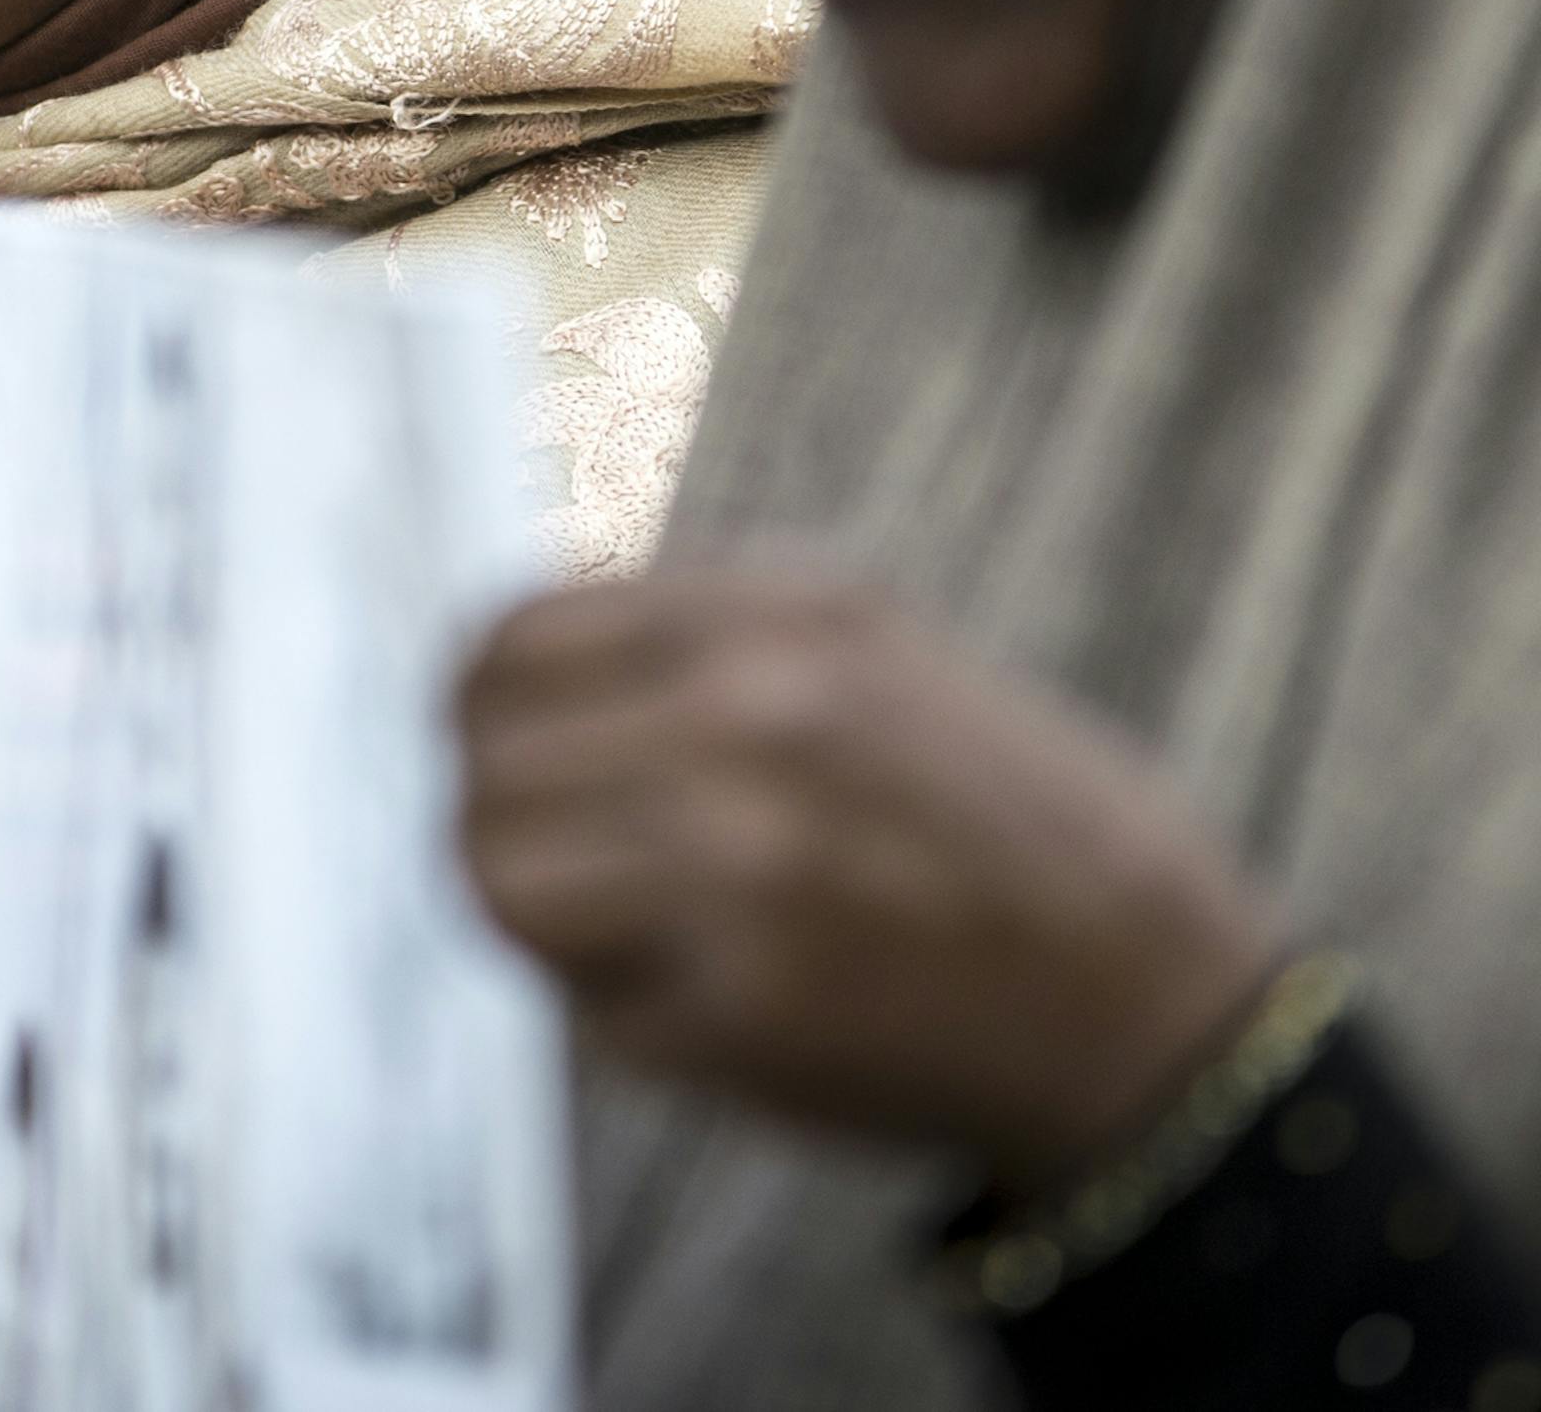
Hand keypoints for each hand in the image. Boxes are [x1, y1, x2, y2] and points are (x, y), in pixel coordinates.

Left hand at [458, 564, 1282, 1194]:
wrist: (1142, 994)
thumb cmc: (990, 819)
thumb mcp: (864, 648)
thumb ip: (692, 636)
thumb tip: (502, 659)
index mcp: (778, 614)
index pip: (511, 638)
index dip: (479, 701)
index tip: (490, 740)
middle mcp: (752, 713)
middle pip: (481, 758)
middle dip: (492, 809)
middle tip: (544, 849)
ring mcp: (741, 861)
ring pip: (496, 875)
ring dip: (535, 910)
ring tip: (613, 923)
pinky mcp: (745, 1006)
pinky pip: (582, 1006)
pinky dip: (615, 1009)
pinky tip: (701, 993)